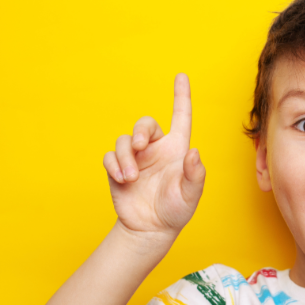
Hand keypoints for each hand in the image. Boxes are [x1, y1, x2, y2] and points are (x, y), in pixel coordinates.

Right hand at [102, 73, 204, 237]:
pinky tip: (123, 180)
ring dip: (125, 157)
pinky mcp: (117, 169)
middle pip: (145, 124)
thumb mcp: (191, 195)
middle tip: (140, 147)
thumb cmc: (176, 211)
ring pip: (124, 141)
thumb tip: (193, 152)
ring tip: (132, 177)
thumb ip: (194, 174)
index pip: (181, 117)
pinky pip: (109, 157)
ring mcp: (136, 159)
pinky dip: (114, 165)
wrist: (151, 229)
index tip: (181, 75)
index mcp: (177, 149)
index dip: (181, 96)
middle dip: (140, 131)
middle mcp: (156, 149)